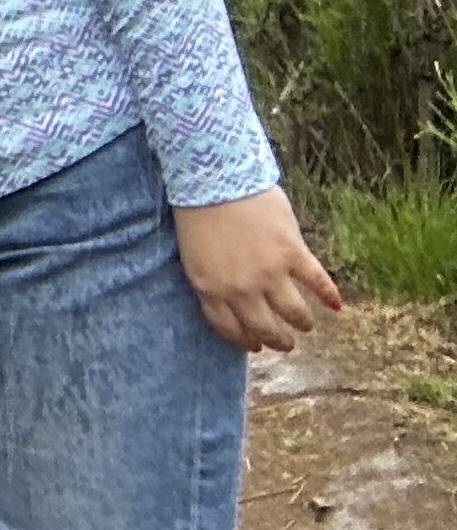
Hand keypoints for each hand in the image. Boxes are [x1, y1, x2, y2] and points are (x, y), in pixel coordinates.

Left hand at [171, 186, 343, 351]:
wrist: (214, 182)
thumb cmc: (197, 214)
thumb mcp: (194, 257)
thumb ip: (214, 280)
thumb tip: (232, 296)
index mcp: (210, 289)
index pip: (229, 327)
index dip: (244, 340)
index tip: (255, 347)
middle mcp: (240, 289)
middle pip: (264, 326)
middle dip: (276, 340)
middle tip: (286, 346)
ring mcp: (269, 273)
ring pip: (293, 312)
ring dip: (302, 323)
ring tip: (306, 327)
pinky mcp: (292, 254)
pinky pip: (316, 282)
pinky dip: (328, 295)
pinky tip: (336, 306)